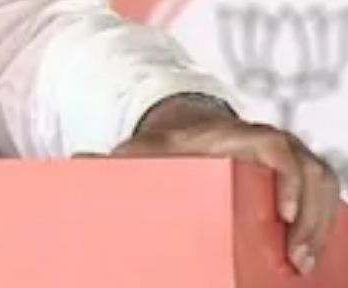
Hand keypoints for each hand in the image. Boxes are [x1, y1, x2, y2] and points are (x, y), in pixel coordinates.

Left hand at [116, 95, 341, 276]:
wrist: (182, 137)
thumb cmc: (163, 148)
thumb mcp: (140, 152)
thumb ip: (113, 160)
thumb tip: (78, 161)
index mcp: (233, 135)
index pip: (272, 145)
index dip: (286, 175)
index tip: (281, 212)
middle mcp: (267, 144)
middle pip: (309, 171)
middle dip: (309, 216)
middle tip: (294, 258)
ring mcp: (286, 161)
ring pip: (320, 186)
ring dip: (318, 225)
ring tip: (299, 264)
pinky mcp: (292, 182)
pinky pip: (319, 198)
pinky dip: (319, 225)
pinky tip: (306, 256)